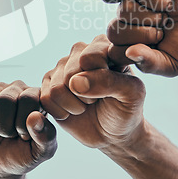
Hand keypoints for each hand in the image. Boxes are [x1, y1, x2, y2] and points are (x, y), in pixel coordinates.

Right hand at [0, 81, 56, 176]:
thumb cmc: (23, 154)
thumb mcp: (41, 152)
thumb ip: (46, 137)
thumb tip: (35, 117)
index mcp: (37, 96)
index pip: (28, 98)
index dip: (22, 123)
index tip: (23, 136)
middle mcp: (17, 88)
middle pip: (6, 99)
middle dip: (5, 126)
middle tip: (8, 135)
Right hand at [40, 35, 145, 150]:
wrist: (111, 132)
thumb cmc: (125, 109)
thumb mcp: (131, 94)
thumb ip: (109, 82)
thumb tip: (75, 82)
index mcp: (103, 46)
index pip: (90, 57)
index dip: (99, 79)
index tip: (114, 88)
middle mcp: (80, 51)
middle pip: (70, 72)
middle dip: (86, 94)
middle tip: (98, 99)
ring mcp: (62, 67)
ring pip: (57, 87)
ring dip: (74, 105)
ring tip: (86, 105)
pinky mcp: (48, 83)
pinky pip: (46, 98)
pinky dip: (62, 112)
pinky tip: (73, 110)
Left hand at [107, 0, 177, 76]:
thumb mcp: (174, 62)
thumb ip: (151, 63)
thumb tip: (129, 54)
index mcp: (129, 45)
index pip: (114, 52)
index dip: (135, 52)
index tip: (157, 49)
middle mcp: (127, 24)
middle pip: (113, 31)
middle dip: (142, 35)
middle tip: (162, 33)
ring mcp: (133, 3)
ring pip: (123, 11)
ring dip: (150, 17)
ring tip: (165, 18)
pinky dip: (157, 0)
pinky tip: (168, 3)